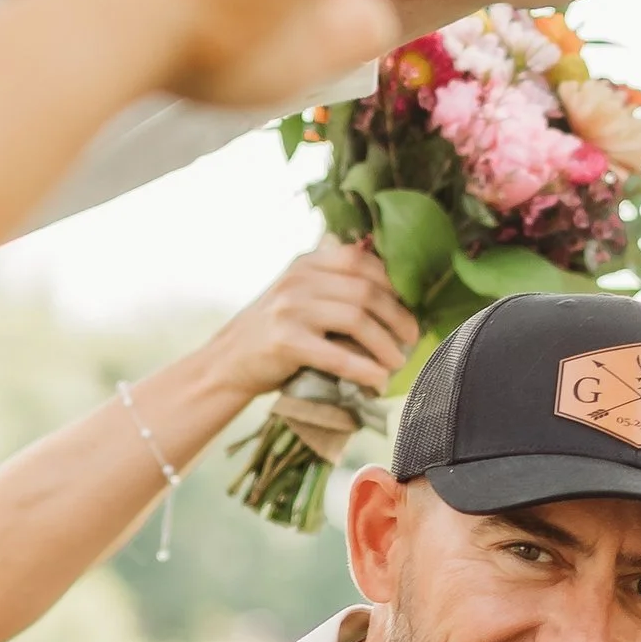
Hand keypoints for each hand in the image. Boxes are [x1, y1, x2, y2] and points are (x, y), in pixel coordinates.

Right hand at [203, 238, 415, 414]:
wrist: (228, 361)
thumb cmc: (274, 331)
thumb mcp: (299, 293)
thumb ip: (333, 283)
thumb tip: (390, 286)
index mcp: (307, 262)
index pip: (361, 260)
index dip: (393, 283)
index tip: (410, 306)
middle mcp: (299, 279)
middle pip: (365, 291)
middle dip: (397, 316)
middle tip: (412, 338)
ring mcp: (291, 309)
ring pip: (357, 320)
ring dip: (385, 344)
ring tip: (398, 362)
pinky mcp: (286, 342)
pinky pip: (337, 355)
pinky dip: (364, 370)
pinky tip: (378, 381)